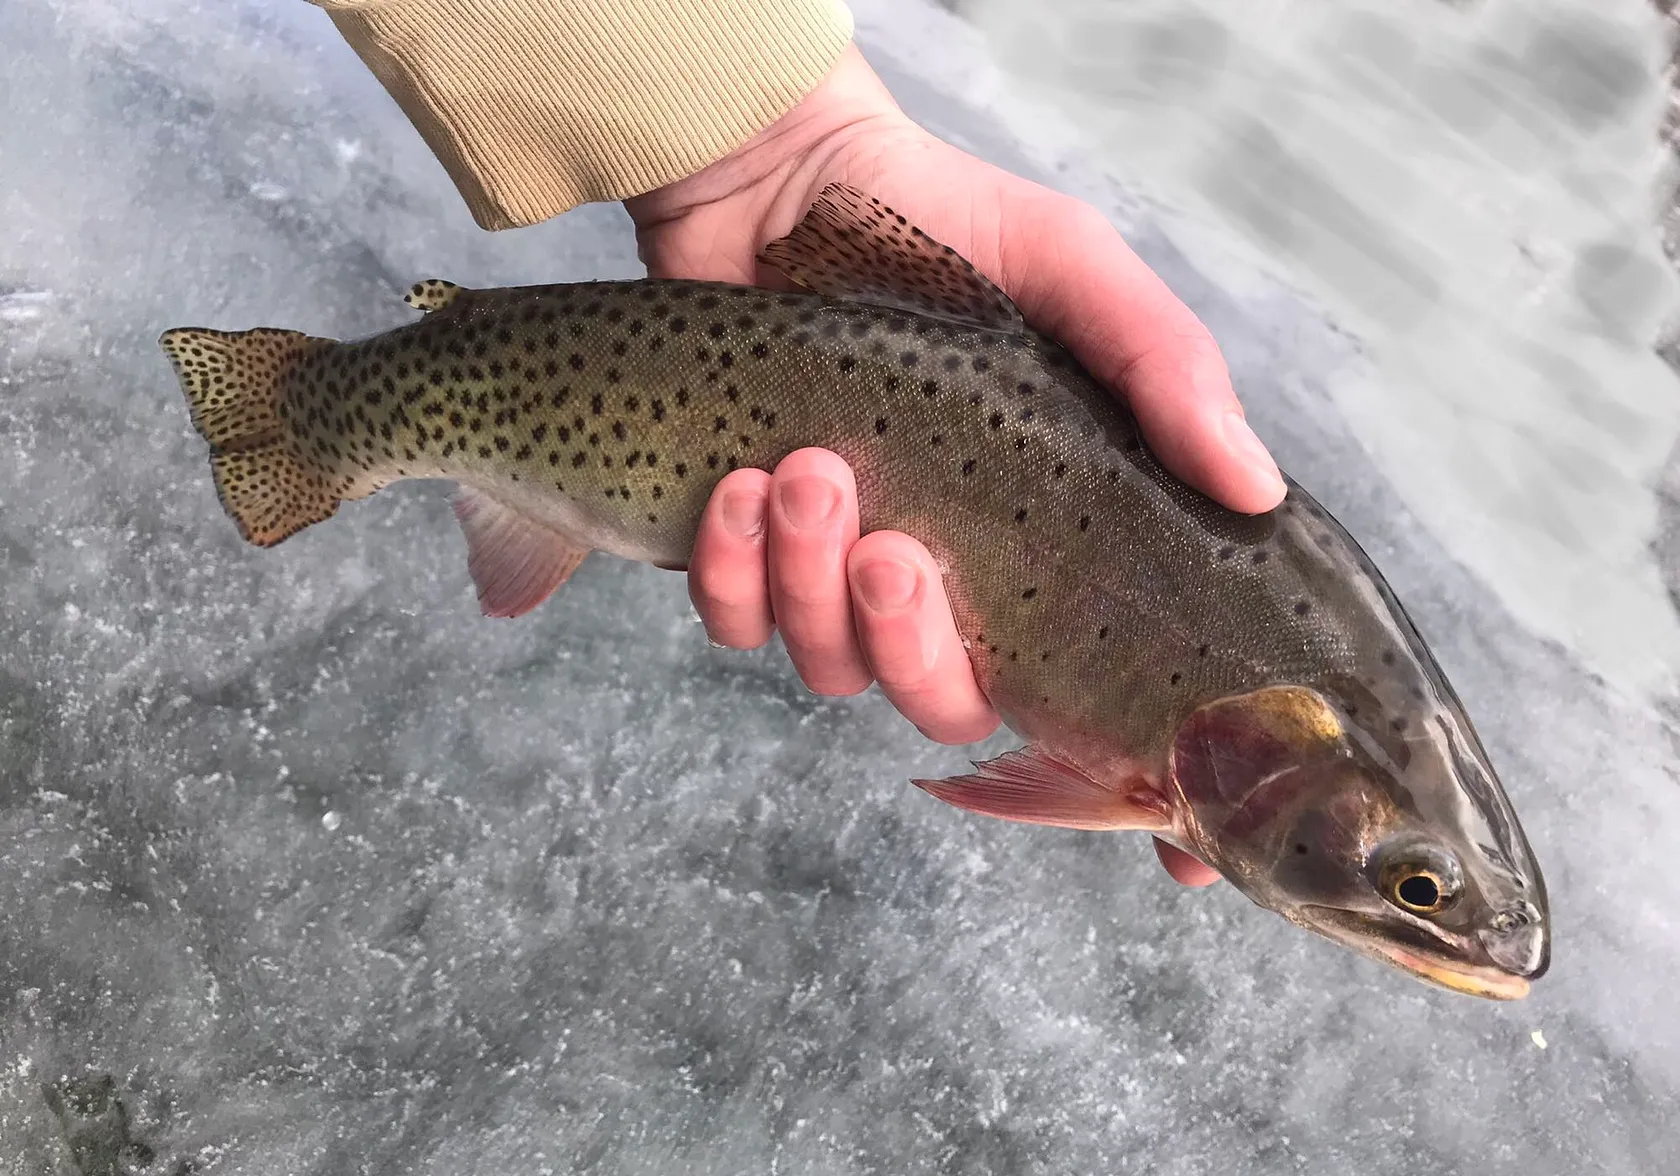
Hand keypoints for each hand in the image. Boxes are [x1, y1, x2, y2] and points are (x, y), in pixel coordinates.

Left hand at [625, 45, 1285, 887]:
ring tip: (808, 471)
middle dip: (917, 643)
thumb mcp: (1074, 276)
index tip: (1185, 848)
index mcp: (1050, 543)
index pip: (1114, 698)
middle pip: (956, 709)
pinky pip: (736, 623)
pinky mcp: (749, 558)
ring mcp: (848, 581)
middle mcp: (957, 585)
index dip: (1154, 790)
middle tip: (895, 541)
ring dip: (816, 588)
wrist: (787, 184)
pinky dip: (731, 572)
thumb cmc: (942, 229)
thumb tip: (1256, 492)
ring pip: (839, 673)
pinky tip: (739, 487)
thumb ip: (1163, 373)